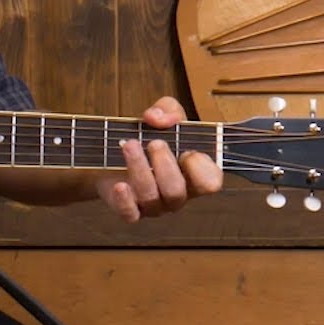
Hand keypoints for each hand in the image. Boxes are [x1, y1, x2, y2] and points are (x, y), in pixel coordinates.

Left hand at [95, 96, 222, 222]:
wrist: (114, 151)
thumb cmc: (150, 135)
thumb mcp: (164, 115)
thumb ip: (168, 110)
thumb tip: (157, 118)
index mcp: (193, 175)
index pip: (210, 183)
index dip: (201, 169)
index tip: (188, 151)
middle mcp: (176, 194)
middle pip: (176, 192)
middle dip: (165, 165)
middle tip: (155, 143)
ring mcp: (153, 205)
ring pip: (151, 198)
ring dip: (140, 169)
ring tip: (129, 145)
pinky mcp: (128, 208)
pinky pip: (130, 214)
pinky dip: (124, 200)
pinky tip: (119, 184)